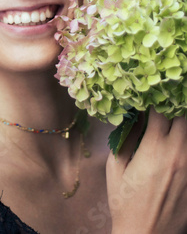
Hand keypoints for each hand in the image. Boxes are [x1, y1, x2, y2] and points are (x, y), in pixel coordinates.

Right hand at [106, 109, 186, 233]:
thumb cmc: (124, 202)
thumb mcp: (116, 167)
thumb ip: (126, 137)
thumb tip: (134, 116)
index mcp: (154, 149)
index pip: (161, 111)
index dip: (154, 99)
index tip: (148, 94)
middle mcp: (177, 154)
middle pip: (184, 116)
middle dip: (173, 106)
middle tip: (164, 103)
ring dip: (182, 123)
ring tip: (173, 118)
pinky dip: (185, 141)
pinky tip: (177, 141)